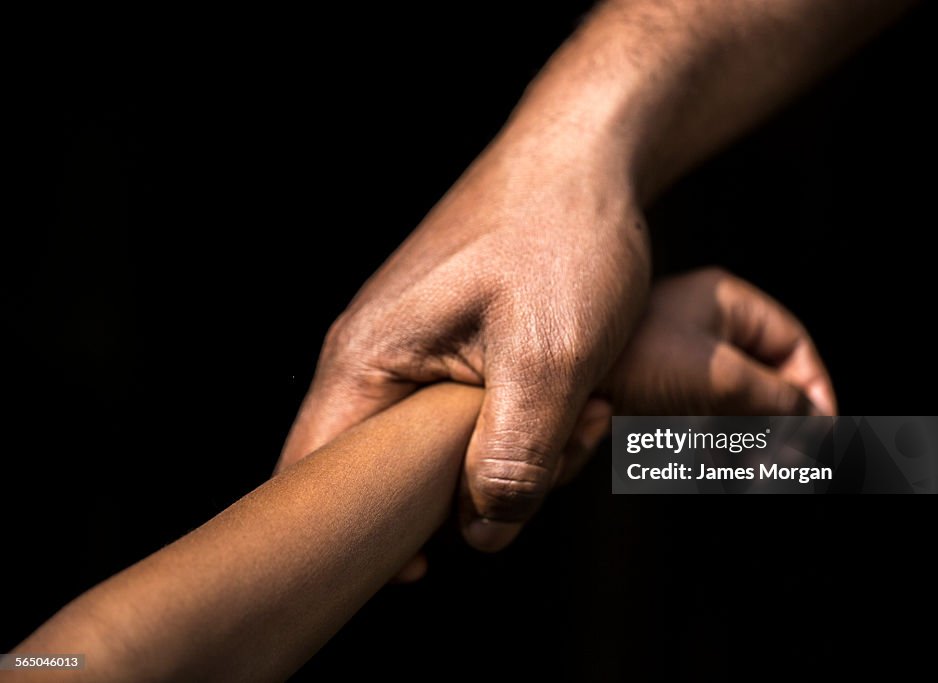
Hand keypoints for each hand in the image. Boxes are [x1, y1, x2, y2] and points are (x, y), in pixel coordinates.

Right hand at [278, 129, 650, 551]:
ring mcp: (406, 343)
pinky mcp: (444, 336)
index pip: (319, 476)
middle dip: (461, 492)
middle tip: (553, 458)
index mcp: (366, 360)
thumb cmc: (561, 242)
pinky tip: (567, 401)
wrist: (583, 159)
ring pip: (431, 444)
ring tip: (578, 414)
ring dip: (500, 455)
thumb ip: (511, 458)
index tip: (420, 570)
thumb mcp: (550, 359)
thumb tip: (483, 537)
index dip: (354, 537)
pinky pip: (459, 410)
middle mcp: (369, 354)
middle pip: (380, 471)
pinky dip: (509, 425)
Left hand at [555, 268, 836, 484]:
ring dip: (743, 443)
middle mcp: (700, 328)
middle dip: (776, 427)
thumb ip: (776, 404)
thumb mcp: (718, 380)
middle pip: (761, 382)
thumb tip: (818, 431)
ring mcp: (670, 360)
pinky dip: (706, 445)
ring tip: (750, 476)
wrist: (550, 371)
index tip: (819, 436)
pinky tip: (707, 465)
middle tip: (783, 467)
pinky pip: (690, 421)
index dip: (813, 390)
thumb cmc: (635, 361)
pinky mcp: (643, 391)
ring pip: (726, 407)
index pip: (791, 346)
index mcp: (725, 305)